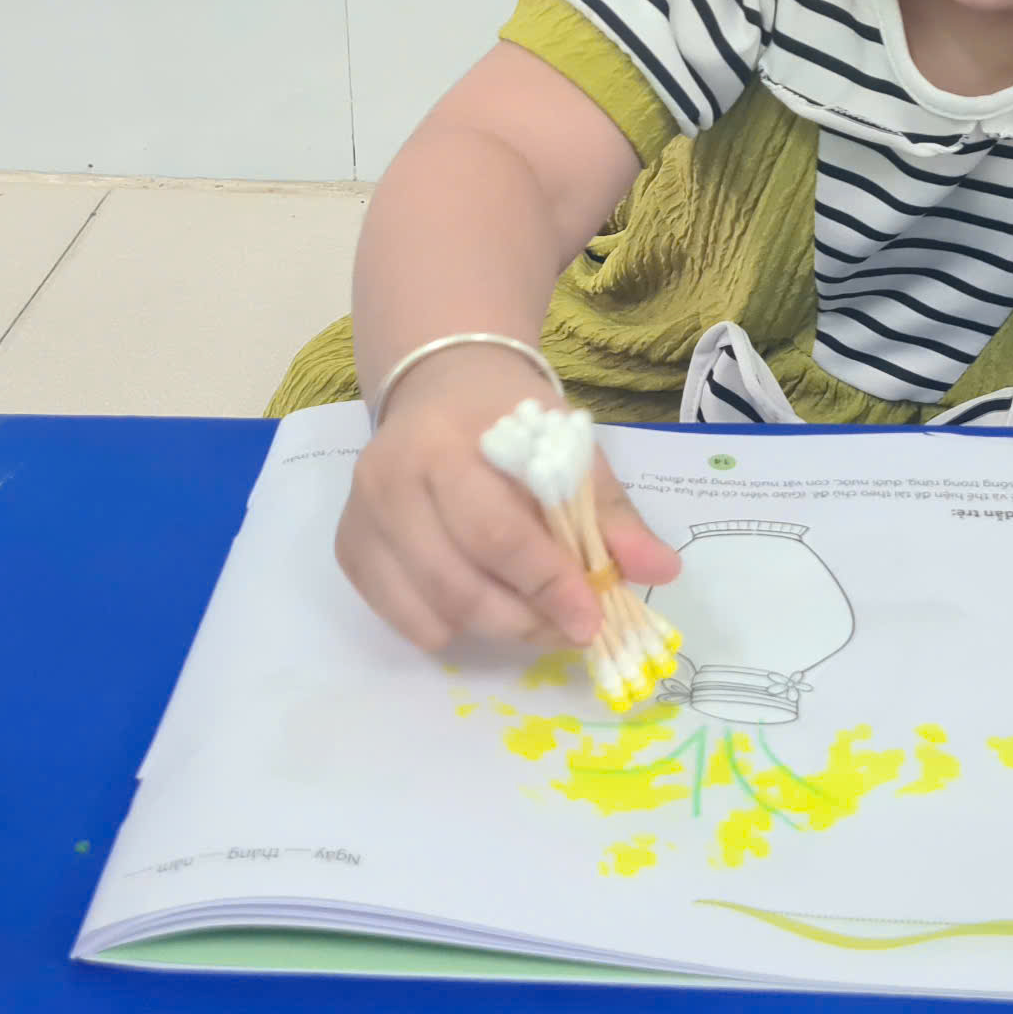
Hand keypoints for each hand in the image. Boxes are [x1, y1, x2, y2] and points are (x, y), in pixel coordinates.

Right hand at [335, 348, 679, 651]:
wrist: (441, 384)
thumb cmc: (510, 416)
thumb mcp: (569, 445)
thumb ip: (611, 511)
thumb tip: (661, 570)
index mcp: (446, 445)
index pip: (498, 534)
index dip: (547, 585)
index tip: (590, 618)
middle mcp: (390, 480)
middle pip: (460, 584)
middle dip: (526, 619)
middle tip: (571, 629)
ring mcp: (363, 517)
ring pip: (432, 610)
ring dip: (496, 628)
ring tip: (536, 614)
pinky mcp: (351, 548)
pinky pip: (403, 618)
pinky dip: (451, 626)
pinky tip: (483, 597)